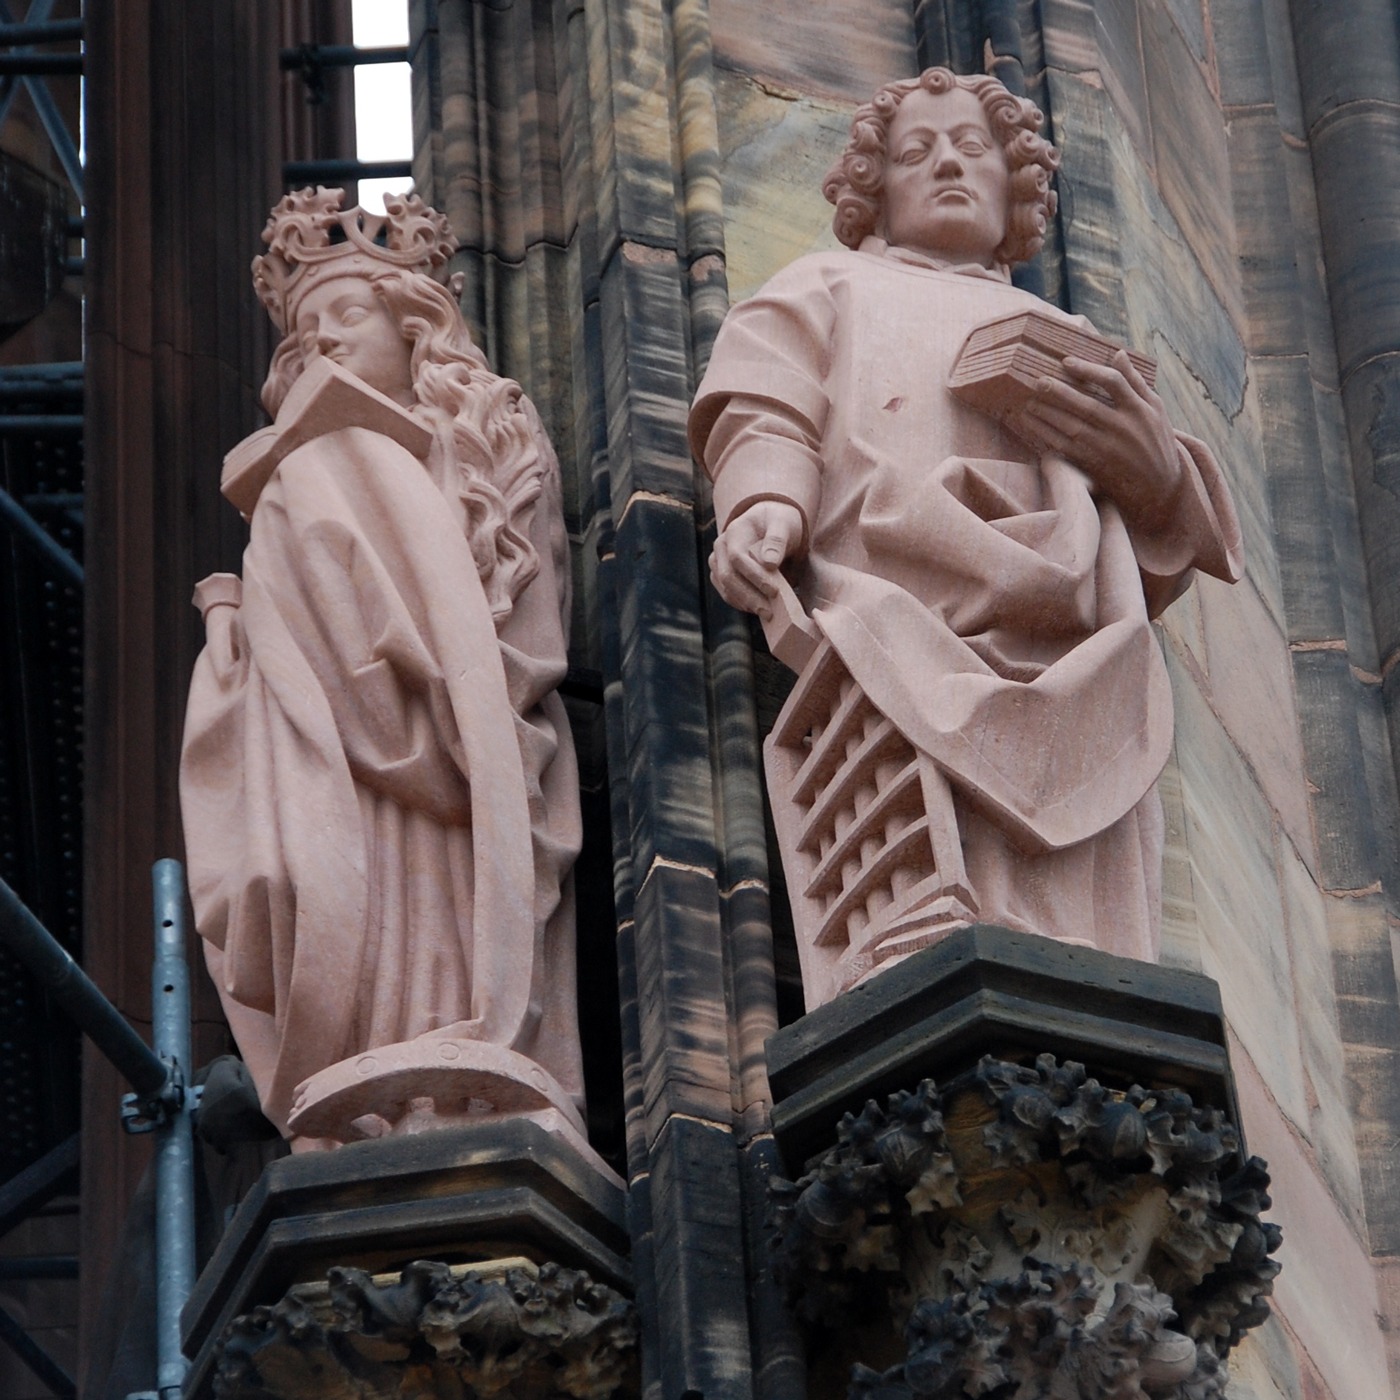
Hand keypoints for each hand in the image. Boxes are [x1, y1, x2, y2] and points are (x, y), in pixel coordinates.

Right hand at [709, 499, 803, 614]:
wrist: (768, 523)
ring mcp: (718, 561)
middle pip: (727, 576)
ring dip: (745, 604)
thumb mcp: (783, 524)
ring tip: (767, 613)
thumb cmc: (777, 522)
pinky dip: (742, 604)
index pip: (737, 557)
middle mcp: (721, 546)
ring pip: (725, 588)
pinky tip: (758, 610)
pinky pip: (727, 594)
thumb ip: (777, 540)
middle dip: (749, 596)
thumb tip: (769, 563)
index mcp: (734, 531)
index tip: (774, 591)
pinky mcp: (720, 575)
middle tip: (770, 611)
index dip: (754, 576)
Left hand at [1018, 350, 1182, 524]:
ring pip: (1072, 427)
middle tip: (1038, 381)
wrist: (1160, 487)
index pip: (1113, 382)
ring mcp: (1108, 448)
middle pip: (1087, 405)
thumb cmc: (1156, 441)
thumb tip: (1118, 353)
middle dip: (1060, 392)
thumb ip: (1136, 382)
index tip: (1066, 362)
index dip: (1089, 369)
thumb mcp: (1156, 409)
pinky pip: (1066, 448)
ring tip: (1029, 401)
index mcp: (1140, 409)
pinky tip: (1032, 423)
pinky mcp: (1095, 465)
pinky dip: (1047, 435)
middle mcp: (1123, 428)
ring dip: (1048, 414)